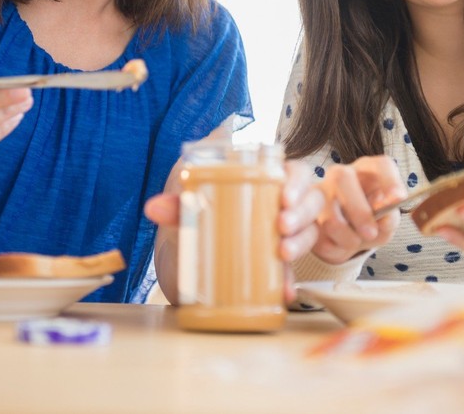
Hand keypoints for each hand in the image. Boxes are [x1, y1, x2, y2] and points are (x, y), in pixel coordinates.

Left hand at [142, 160, 325, 302]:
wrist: (194, 250)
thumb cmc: (202, 212)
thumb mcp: (192, 206)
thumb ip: (177, 205)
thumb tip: (153, 207)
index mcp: (270, 180)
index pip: (296, 172)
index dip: (298, 182)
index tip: (285, 196)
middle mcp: (284, 205)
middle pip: (311, 201)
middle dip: (301, 214)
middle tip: (282, 225)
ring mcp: (286, 234)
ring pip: (310, 232)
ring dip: (302, 242)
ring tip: (283, 253)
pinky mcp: (280, 263)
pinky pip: (293, 269)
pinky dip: (289, 281)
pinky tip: (285, 292)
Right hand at [310, 155, 403, 264]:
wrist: (345, 238)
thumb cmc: (371, 222)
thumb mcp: (385, 222)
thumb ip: (388, 218)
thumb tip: (383, 218)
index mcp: (367, 171)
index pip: (380, 164)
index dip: (390, 179)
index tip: (398, 198)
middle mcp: (340, 174)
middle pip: (342, 178)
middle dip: (358, 210)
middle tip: (371, 233)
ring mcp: (319, 192)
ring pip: (327, 211)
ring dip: (347, 237)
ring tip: (355, 242)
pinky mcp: (304, 214)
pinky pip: (319, 234)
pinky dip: (334, 247)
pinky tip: (339, 243)